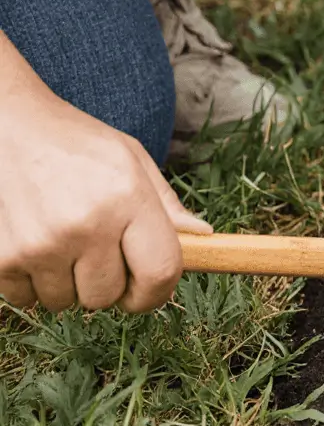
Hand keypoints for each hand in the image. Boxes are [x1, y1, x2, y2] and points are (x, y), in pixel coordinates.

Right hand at [0, 88, 212, 311]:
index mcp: (128, 199)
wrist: (5, 123)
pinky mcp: (4, 257)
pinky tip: (34, 245)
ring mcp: (42, 244)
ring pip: (68, 302)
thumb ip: (166, 204)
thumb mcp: (131, 159)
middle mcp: (87, 225)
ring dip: (67, 283)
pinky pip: (27, 299)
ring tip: (61, 242)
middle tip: (94, 250)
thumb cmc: (74, 143)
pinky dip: (32, 283)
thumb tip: (203, 236)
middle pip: (109, 296)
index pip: (160, 273)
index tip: (147, 291)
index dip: (156, 293)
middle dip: (107, 283)